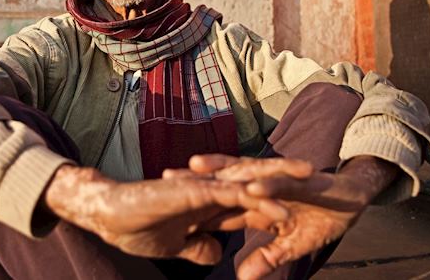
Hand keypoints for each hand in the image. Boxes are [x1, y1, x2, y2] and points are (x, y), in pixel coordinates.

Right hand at [42, 165, 290, 263]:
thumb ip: (198, 247)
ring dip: (280, 180)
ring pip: (249, 181)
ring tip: (312, 178)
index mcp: (207, 204)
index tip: (301, 209)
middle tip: (319, 177)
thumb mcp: (177, 248)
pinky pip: (230, 194)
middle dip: (286, 179)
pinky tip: (277, 205)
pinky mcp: (193, 191)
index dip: (273, 204)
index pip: (247, 202)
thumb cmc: (136, 231)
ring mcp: (203, 187)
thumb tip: (218, 253)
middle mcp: (209, 190)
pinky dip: (254, 199)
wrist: (110, 219)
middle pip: (255, 182)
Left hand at [186, 155, 398, 279]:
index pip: (218, 203)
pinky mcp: (298, 180)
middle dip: (196, 180)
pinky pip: (278, 182)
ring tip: (195, 167)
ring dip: (221, 169)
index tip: (165, 206)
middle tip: (165, 177)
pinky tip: (248, 186)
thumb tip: (241, 277)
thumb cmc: (321, 219)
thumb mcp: (290, 245)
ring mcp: (278, 181)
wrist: (352, 199)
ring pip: (244, 173)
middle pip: (223, 182)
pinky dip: (264, 184)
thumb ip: (266, 257)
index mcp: (254, 203)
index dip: (194, 205)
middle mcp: (261, 187)